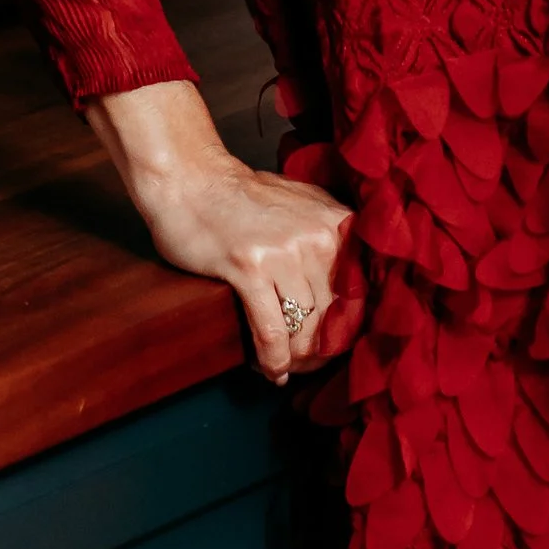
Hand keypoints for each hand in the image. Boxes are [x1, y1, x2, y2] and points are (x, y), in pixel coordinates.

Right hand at [86, 79, 355, 384]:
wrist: (190, 179)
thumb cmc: (241, 197)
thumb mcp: (300, 206)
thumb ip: (327, 237)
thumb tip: (348, 290)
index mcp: (334, 221)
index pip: (359, 291)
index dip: (348, 327)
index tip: (334, 346)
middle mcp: (317, 236)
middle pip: (333, 315)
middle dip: (320, 349)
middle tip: (306, 365)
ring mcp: (284, 252)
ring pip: (304, 328)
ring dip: (296, 358)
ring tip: (286, 367)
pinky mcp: (250, 268)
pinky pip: (272, 331)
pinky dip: (273, 359)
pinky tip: (270, 369)